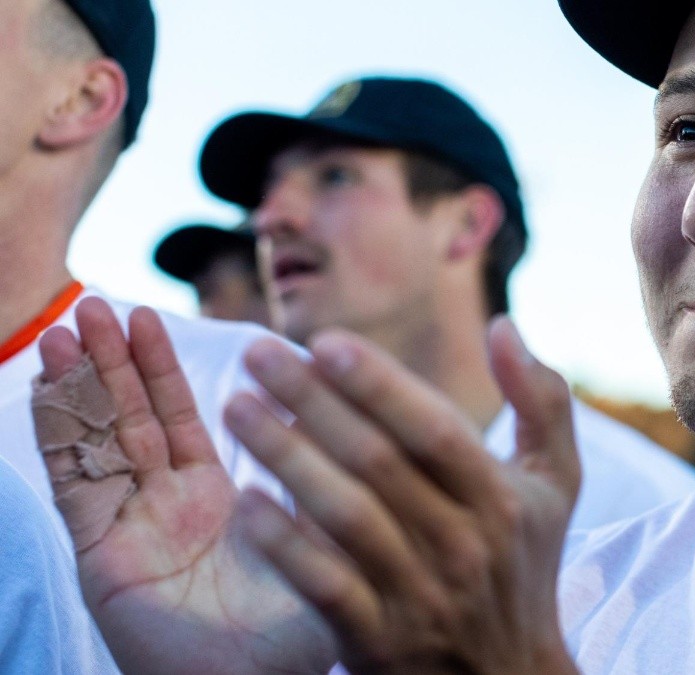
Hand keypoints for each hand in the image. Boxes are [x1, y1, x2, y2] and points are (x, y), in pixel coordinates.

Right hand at [35, 298, 335, 673]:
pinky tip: (46, 385)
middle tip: (102, 303)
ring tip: (71, 323)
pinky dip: (60, 431)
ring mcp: (130, 528)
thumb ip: (316, 486)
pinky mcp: (103, 553)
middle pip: (133, 418)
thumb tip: (327, 416)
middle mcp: (165, 508)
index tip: (151, 316)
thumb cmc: (295, 635)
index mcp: (213, 501)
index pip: (182, 420)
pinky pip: (77, 482)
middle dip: (117, 361)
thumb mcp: (317, 545)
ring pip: (102, 440)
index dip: (163, 370)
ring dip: (85, 383)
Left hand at [225, 317, 580, 673]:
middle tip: (257, 353)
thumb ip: (542, 399)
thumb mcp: (555, 481)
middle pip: (378, 461)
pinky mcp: (378, 642)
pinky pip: (323, 585)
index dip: (378, 382)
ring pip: (344, 515)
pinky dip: (284, 543)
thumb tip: (503, 325)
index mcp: (501, 498)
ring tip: (238, 408)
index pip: (434, 428)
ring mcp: (420, 596)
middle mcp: (464, 544)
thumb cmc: (523, 561)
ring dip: (285, 457)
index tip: (324, 342)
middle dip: (312, 401)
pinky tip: (245, 500)